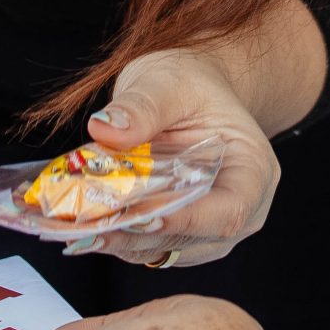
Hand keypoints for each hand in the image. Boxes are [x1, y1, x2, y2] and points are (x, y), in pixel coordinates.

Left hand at [71, 47, 280, 267]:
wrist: (187, 93)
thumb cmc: (189, 83)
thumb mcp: (166, 81)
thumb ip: (141, 106)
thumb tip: (105, 129)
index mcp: (253, 171)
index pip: (228, 211)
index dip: (186, 221)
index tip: (141, 216)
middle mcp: (240, 210)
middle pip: (192, 238)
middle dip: (138, 235)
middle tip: (88, 228)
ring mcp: (209, 228)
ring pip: (166, 249)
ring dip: (120, 242)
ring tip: (76, 229)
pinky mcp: (178, 234)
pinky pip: (149, 246)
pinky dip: (117, 238)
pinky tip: (82, 226)